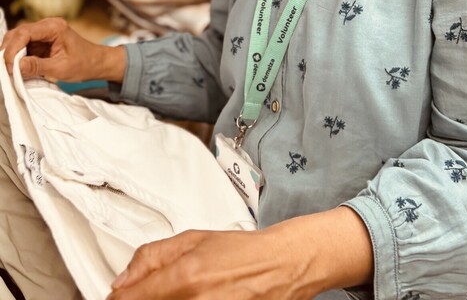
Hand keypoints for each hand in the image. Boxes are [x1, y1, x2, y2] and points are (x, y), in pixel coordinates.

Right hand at [0, 17, 125, 83]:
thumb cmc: (85, 63)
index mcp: (54, 27)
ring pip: (18, 41)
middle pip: (18, 34)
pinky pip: (24, 48)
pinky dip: (18, 58)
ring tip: (10, 71)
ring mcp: (43, 34)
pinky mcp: (41, 43)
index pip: (25, 33)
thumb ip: (38, 66)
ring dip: (12, 55)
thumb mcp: (61, 68)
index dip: (13, 49)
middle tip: (6, 69)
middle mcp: (47, 26)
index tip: (9, 66)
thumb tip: (17, 66)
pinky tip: (17, 69)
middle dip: (9, 51)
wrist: (96, 63)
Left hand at [107, 228, 309, 299]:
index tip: (117, 297)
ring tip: (185, 291)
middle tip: (154, 291)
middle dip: (144, 299)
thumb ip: (153, 256)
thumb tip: (123, 279)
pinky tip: (196, 297)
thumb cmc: (244, 251)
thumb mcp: (195, 238)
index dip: (120, 298)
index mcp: (186, 275)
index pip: (132, 298)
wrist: (282, 264)